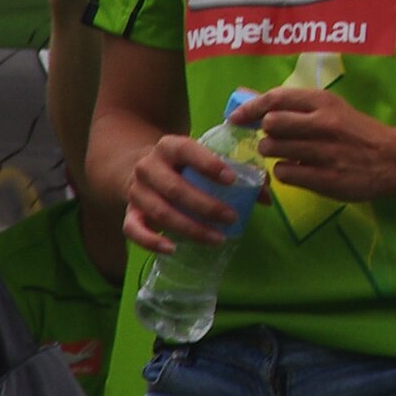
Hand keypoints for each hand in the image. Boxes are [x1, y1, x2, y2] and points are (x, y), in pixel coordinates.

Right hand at [122, 131, 243, 253]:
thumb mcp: (204, 160)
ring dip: (190, 228)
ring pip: (160, 211)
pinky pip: (133, 229)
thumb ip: (237, 172)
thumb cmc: (185, 166)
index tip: (232, 180)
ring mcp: (136, 191)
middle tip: (232, 218)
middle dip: (205, 206)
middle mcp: (148, 166)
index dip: (208, 164)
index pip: (187, 150)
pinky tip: (173, 248)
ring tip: (217, 238)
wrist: (142, 169)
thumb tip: (267, 197)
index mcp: (170, 146)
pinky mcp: (129, 212)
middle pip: (175, 188)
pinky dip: (151, 241)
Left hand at [240, 88, 395, 202]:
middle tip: (277, 139)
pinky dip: (285, 172)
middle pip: (271, 124)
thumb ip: (301, 108)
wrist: (394, 159)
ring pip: (273, 149)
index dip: (250, 108)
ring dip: (272, 153)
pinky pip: (284, 173)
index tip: (237, 118)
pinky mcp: (324, 177)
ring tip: (287, 155)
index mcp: (325, 102)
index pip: (276, 98)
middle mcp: (323, 123)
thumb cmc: (359, 133)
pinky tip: (298, 170)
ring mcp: (323, 152)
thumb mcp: (335, 110)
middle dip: (267, 133)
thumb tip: (258, 106)